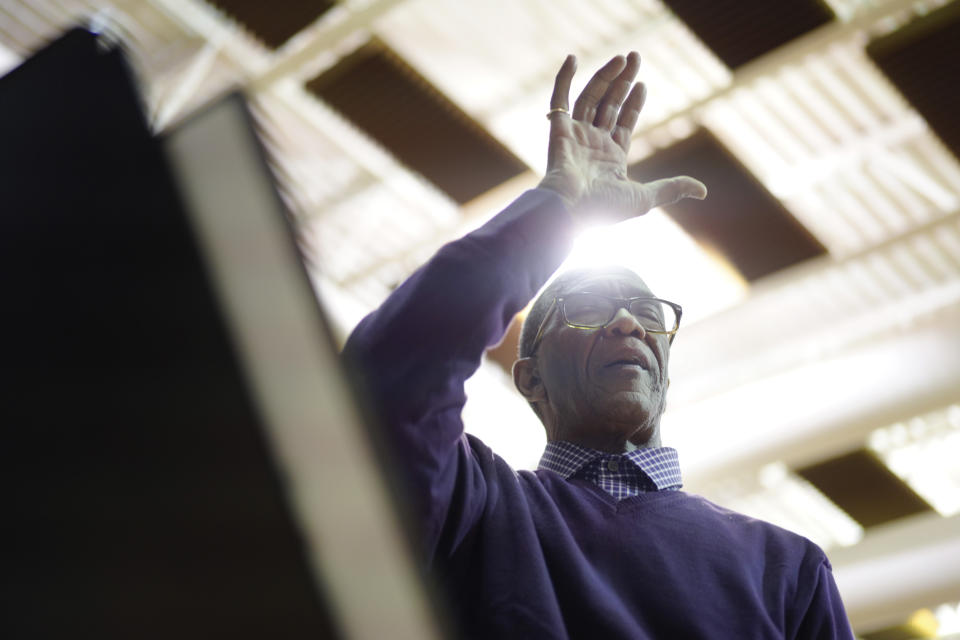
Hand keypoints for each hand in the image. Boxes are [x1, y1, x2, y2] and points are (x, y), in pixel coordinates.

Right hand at [538, 52, 705, 223]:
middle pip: (609, 105)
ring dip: (604, 77)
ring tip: (621, 57)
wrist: (569, 210)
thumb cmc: (603, 208)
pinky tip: (573, 59)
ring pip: (590, 98)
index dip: (634, 103)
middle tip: (635, 57)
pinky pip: (559, 100)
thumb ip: (672, 188)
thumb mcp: (644, 197)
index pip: (624, 122)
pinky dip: (564, 79)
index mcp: (611, 158)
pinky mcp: (558, 130)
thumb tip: (703, 191)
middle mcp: (593, 144)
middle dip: (622, 81)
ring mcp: (575, 135)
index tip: (642, 84)